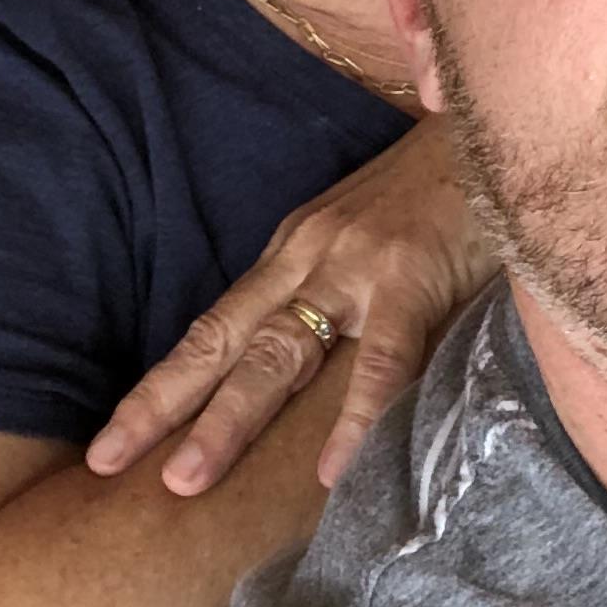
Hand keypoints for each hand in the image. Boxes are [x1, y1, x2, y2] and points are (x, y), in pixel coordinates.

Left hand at [84, 113, 487, 496]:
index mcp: (295, 251)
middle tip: (107, 463)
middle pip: (221, 340)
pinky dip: (353, 416)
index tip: (112, 443)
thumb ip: (342, 294)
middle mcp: (308, 256)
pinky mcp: (410, 276)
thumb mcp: (372, 238)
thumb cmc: (445, 192)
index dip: (162, 384)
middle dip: (161, 405)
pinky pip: (380, 359)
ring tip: (186, 480)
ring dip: (227, 418)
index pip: (215, 327)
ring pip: (276, 352)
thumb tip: (314, 374)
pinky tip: (330, 470)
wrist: (498, 126)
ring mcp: (355, 265)